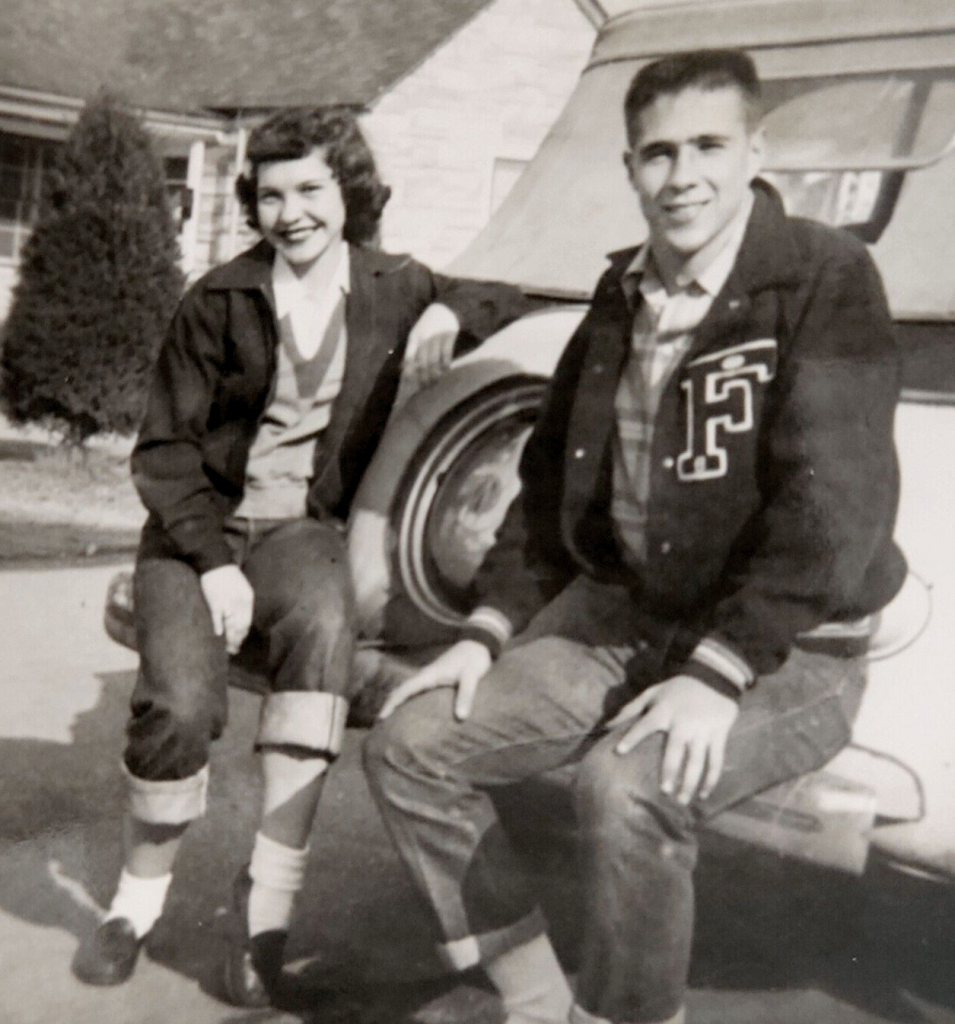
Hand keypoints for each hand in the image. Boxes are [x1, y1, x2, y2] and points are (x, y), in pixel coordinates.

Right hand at [200, 564, 253, 654]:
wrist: (216, 562)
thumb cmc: (228, 575)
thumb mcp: (241, 588)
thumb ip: (242, 602)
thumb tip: (239, 619)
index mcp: (247, 599)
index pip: (247, 621)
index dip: (244, 634)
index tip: (240, 642)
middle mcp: (240, 603)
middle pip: (240, 626)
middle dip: (238, 640)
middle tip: (234, 650)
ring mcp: (228, 603)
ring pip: (231, 625)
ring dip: (230, 638)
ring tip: (227, 648)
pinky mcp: (215, 602)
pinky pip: (218, 618)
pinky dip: (219, 627)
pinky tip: (218, 635)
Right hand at [378, 639, 491, 720]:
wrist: (478, 644)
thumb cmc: (474, 659)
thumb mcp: (471, 676)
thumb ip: (466, 695)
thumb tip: (460, 718)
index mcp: (429, 675)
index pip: (404, 690)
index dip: (391, 703)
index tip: (381, 717)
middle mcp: (425, 676)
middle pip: (401, 690)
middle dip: (389, 705)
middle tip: (380, 725)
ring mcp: (429, 677)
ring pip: (407, 690)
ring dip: (397, 703)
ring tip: (390, 722)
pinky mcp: (435, 679)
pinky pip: (416, 691)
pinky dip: (408, 700)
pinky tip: (410, 712)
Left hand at [403, 303, 460, 385]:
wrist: (445, 308)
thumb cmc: (428, 324)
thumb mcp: (416, 334)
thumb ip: (410, 351)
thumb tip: (402, 369)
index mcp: (413, 338)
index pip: (409, 358)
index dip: (409, 372)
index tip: (411, 383)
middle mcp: (423, 338)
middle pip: (421, 362)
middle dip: (423, 377)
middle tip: (426, 387)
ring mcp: (436, 337)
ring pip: (434, 360)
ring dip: (435, 373)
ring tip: (436, 381)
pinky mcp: (448, 336)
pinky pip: (446, 353)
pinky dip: (446, 364)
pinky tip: (446, 370)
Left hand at [607, 674, 739, 804]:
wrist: (713, 677)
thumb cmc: (677, 689)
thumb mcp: (653, 693)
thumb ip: (630, 709)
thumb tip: (607, 727)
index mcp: (664, 711)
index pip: (645, 725)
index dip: (631, 738)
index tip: (618, 752)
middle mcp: (682, 722)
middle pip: (675, 750)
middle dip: (669, 771)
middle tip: (664, 791)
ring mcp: (702, 730)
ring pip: (697, 761)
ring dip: (690, 782)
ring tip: (681, 800)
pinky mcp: (719, 734)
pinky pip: (716, 760)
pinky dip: (711, 779)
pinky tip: (704, 794)